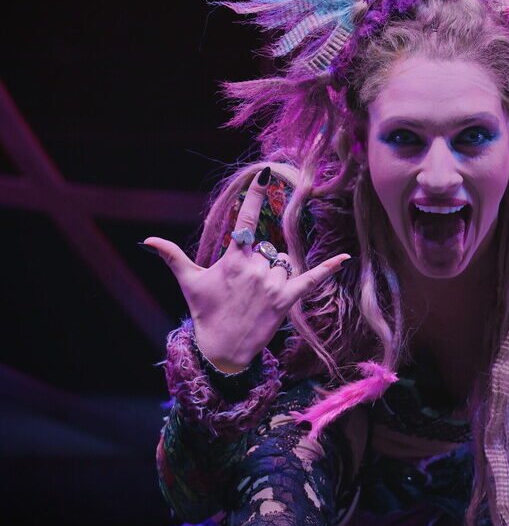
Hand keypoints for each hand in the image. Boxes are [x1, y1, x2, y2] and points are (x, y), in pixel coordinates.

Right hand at [143, 167, 350, 372]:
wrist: (222, 351)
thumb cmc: (206, 313)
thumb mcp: (189, 282)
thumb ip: (173, 257)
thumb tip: (147, 240)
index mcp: (233, 259)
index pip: (245, 220)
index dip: (256, 197)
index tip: (266, 174)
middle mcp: (255, 268)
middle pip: (267, 248)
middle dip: (259, 262)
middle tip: (244, 288)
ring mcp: (273, 284)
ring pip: (283, 263)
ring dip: (275, 273)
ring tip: (257, 296)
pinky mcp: (287, 300)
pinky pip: (311, 280)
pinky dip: (327, 269)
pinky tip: (345, 258)